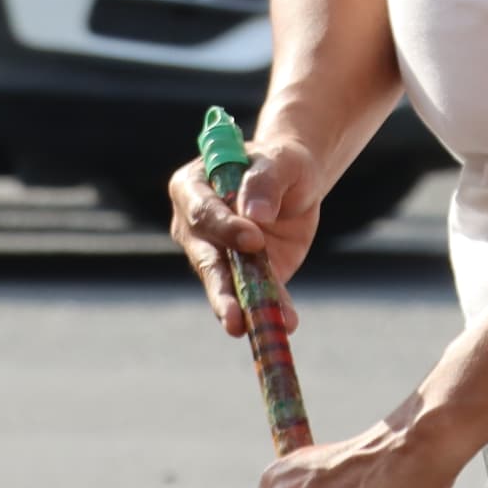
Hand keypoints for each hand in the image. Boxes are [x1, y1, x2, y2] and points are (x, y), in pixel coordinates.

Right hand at [168, 140, 324, 337]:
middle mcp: (194, 228)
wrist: (295, 183)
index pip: (202, 212)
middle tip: (234, 318)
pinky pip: (254, 296)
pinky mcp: (242, 277)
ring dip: (247, 308)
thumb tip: (255, 215)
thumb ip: (265, 182)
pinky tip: (286, 322)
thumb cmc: (279, 162)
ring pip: (227, 285)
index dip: (225, 228)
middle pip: (205, 260)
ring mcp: (215, 256)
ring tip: (264, 327)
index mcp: (192, 188)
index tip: (254, 240)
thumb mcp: (280, 160)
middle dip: (221, 290)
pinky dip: (271, 310)